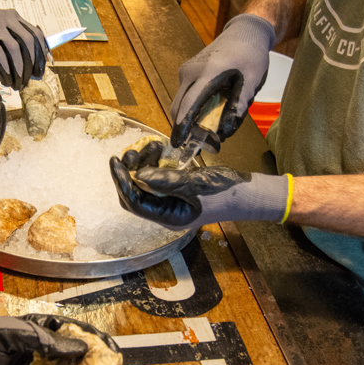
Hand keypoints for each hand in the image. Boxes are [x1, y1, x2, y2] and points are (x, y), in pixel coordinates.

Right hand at [0, 9, 47, 89]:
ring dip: (18, 71)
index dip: (41, 55)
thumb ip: (16, 46)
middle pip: (26, 42)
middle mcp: (4, 17)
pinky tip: (6, 80)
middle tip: (27, 81)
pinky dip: (5, 70)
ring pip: (14, 49)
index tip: (40, 72)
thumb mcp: (1, 40)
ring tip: (16, 84)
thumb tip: (37, 69)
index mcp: (13, 16)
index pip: (35, 34)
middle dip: (30, 65)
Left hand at [109, 141, 289, 227]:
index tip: (114, 162)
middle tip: (128, 153)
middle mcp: (165, 213)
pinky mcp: (176, 193)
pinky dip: (155, 165)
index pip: (134, 202)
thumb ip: (165, 180)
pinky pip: (157, 179)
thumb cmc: (225, 190)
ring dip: (142, 165)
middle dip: (129, 173)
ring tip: (151, 147)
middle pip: (135, 195)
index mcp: (168, 217)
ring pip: (145, 185)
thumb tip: (138, 176)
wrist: (248, 193)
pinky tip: (159, 150)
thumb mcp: (194, 183)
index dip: (121, 182)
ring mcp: (170, 203)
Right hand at [169, 14, 274, 148]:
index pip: (189, 104)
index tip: (178, 143)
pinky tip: (203, 112)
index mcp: (207, 73)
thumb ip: (239, 105)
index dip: (183, 126)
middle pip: (178, 106)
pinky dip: (189, 106)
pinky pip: (184, 93)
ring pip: (179, 101)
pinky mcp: (187, 71)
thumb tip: (226, 131)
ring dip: (186, 117)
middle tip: (191, 143)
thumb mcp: (252, 80)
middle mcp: (190, 72)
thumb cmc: (251, 55)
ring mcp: (186, 71)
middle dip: (181, 126)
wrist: (244, 32)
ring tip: (200, 130)